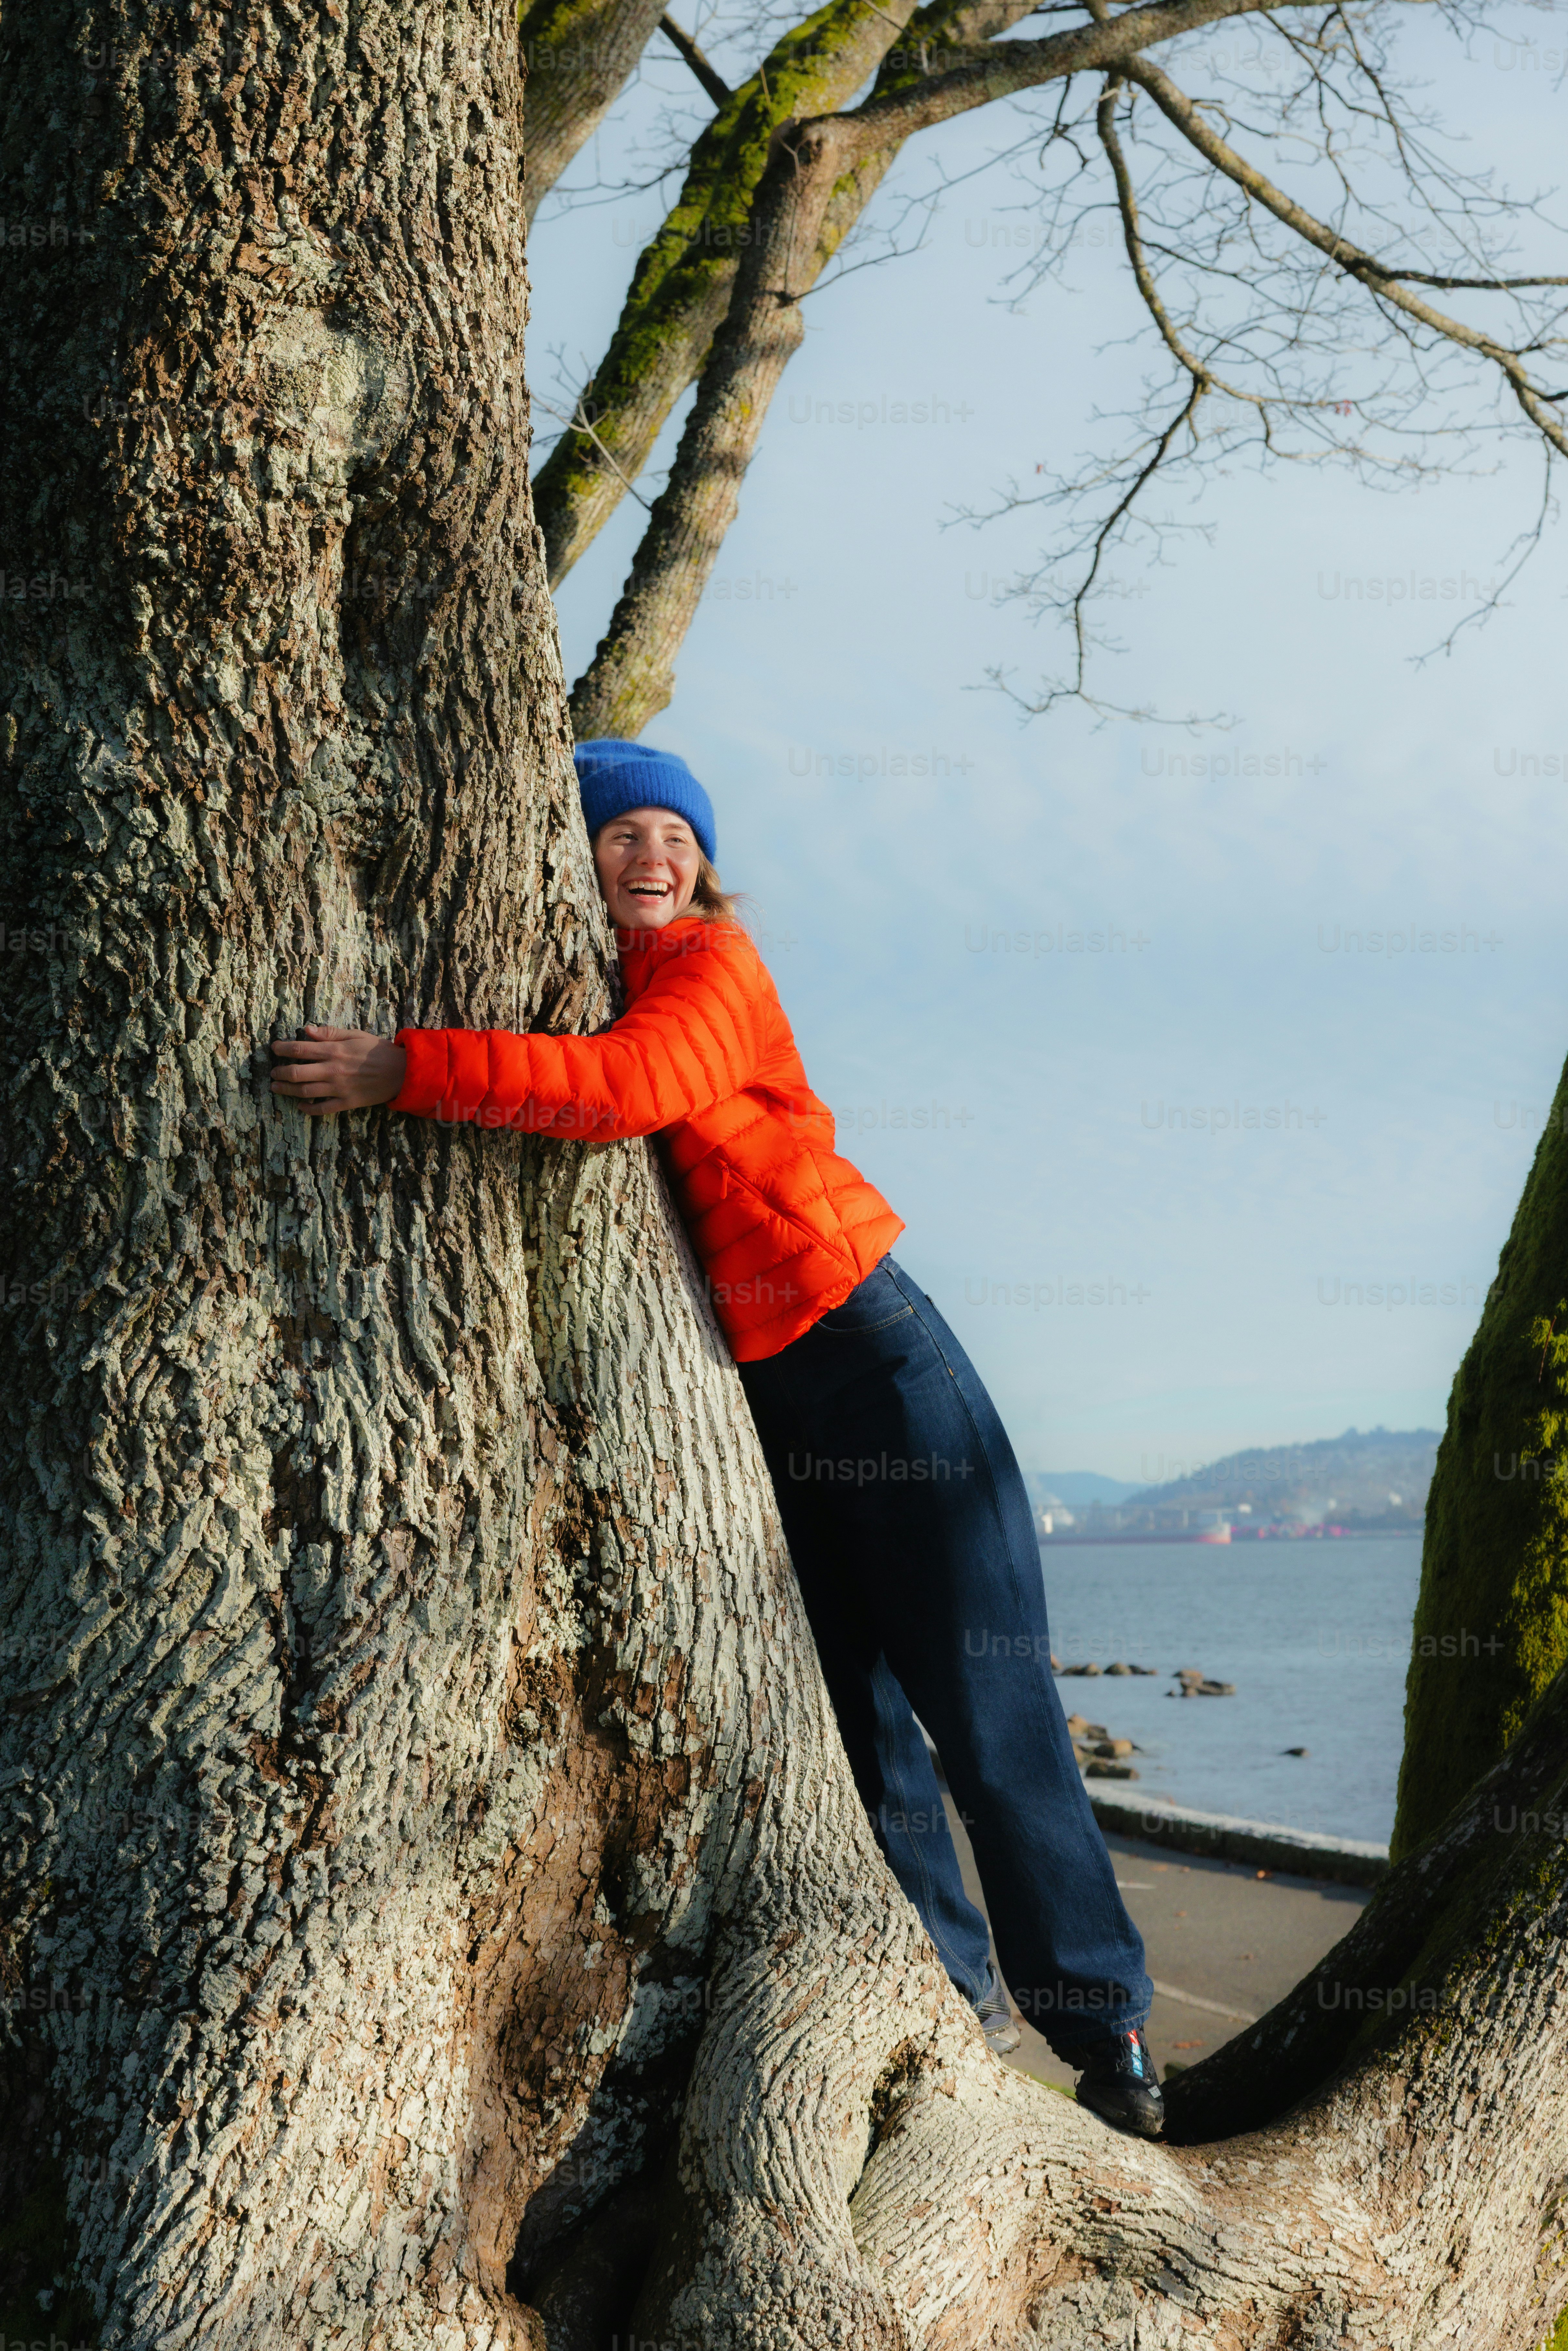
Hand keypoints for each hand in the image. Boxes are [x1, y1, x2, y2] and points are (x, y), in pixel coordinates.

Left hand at [271, 1026, 406, 1115]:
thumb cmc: (379, 1050)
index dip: (282, 1048)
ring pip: (305, 1091)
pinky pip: (322, 1109)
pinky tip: (300, 1106)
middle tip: (273, 1073)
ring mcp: (338, 1088)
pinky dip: (308, 1109)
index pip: (300, 1049)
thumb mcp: (356, 1035)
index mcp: (334, 1051)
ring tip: (276, 1088)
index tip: (274, 1048)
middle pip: (297, 1073)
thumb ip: (330, 1033)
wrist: (402, 1072)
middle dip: (280, 1073)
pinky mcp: (346, 1102)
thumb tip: (307, 1030)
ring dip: (287, 1090)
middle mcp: (332, 1070)